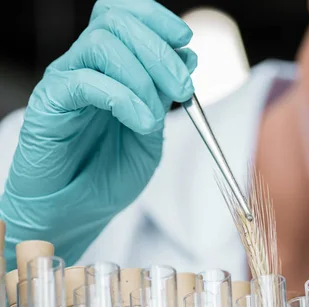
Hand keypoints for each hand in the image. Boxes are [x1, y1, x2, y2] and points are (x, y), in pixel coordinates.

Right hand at [0, 0, 196, 266]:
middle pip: (116, 22)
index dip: (157, 19)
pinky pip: (84, 82)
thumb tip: (188, 55)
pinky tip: (140, 123)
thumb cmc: (110, 174)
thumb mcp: (152, 133)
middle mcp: (85, 66)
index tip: (187, 42)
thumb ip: (166, 96)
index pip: (124, 14)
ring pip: (102, 43)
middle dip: (160, 51)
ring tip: (156, 115)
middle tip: (183, 89)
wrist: (77, 212)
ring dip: (143, 77)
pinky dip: (123, 98)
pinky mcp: (49, 105)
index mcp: (109, 68)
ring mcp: (65, 82)